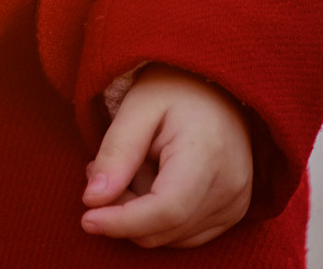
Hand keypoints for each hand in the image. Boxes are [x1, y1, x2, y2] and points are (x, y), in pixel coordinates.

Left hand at [79, 64, 253, 248]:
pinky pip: (184, 234)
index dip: (123, 222)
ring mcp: (236, 202)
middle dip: (121, 212)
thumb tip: (93, 200)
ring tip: (126, 167)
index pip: (166, 210)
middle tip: (97, 170)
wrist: (216, 87)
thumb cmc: (174, 89)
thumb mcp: (137, 107)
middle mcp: (230, 186)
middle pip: (165, 228)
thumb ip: (116, 152)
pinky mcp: (233, 212)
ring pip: (171, 236)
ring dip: (137, 213)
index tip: (87, 220)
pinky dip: (156, 217)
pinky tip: (147, 180)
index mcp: (208, 154)